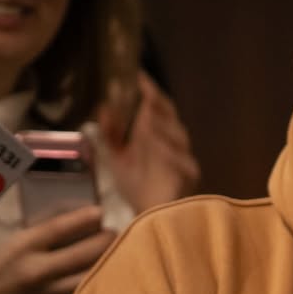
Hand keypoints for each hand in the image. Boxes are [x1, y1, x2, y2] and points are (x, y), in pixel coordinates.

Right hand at [0, 206, 113, 293]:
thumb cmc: (2, 266)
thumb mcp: (18, 242)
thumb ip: (46, 235)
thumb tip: (83, 222)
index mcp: (24, 245)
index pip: (58, 228)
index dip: (83, 219)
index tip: (101, 212)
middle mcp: (36, 268)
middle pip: (82, 254)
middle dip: (105, 242)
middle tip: (116, 234)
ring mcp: (46, 292)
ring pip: (88, 277)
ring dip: (107, 263)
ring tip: (118, 252)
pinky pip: (82, 293)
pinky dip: (97, 281)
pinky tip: (109, 272)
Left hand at [100, 72, 199, 214]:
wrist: (147, 218)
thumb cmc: (135, 187)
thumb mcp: (115, 158)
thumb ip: (109, 134)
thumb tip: (103, 107)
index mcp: (154, 133)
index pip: (156, 106)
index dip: (150, 90)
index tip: (139, 76)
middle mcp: (170, 142)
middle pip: (171, 116)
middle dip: (160, 105)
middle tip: (147, 97)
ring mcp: (182, 159)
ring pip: (179, 136)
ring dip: (163, 127)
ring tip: (148, 119)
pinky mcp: (189, 178)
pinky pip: (185, 162)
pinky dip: (171, 154)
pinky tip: (157, 147)